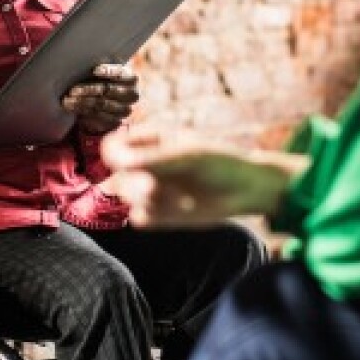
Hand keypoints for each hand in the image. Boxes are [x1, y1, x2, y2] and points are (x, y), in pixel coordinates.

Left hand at [62, 64, 139, 133]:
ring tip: (67, 100)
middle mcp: (132, 94)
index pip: (121, 73)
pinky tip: (72, 108)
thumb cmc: (103, 81)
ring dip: (82, 102)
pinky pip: (98, 116)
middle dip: (88, 89)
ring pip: (101, 104)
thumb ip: (100, 67)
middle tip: (72, 90)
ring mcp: (125, 110)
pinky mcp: (116, 121)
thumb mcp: (105, 72)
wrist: (109, 102)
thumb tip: (83, 61)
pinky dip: (83, 111)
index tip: (94, 70)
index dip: (109, 71)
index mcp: (131, 78)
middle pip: (108, 90)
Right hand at [101, 132, 305, 227]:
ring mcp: (152, 189)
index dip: (114, 154)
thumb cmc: (221, 163)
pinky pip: (140, 218)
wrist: (245, 190)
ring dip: (148, 200)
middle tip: (155, 186)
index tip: (121, 162)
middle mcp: (147, 165)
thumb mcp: (189, 156)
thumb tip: (119, 162)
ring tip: (179, 198)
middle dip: (136, 182)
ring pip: (128, 198)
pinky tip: (177, 211)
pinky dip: (152, 217)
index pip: (115, 145)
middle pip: (118, 175)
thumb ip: (154, 160)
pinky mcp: (159, 213)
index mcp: (152, 141)